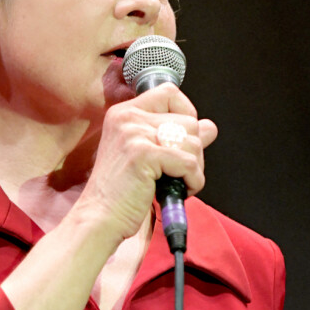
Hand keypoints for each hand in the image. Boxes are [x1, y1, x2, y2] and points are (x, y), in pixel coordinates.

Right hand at [74, 83, 217, 241]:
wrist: (100, 217)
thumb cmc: (123, 190)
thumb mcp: (149, 155)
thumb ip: (178, 136)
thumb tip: (210, 127)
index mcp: (124, 112)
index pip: (169, 92)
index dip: (186, 112)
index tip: (183, 138)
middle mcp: (128, 116)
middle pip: (188, 121)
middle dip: (194, 150)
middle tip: (178, 172)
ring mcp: (134, 133)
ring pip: (193, 142)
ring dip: (194, 169)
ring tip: (176, 183)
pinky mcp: (143, 154)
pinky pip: (189, 162)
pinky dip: (192, 181)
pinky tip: (179, 191)